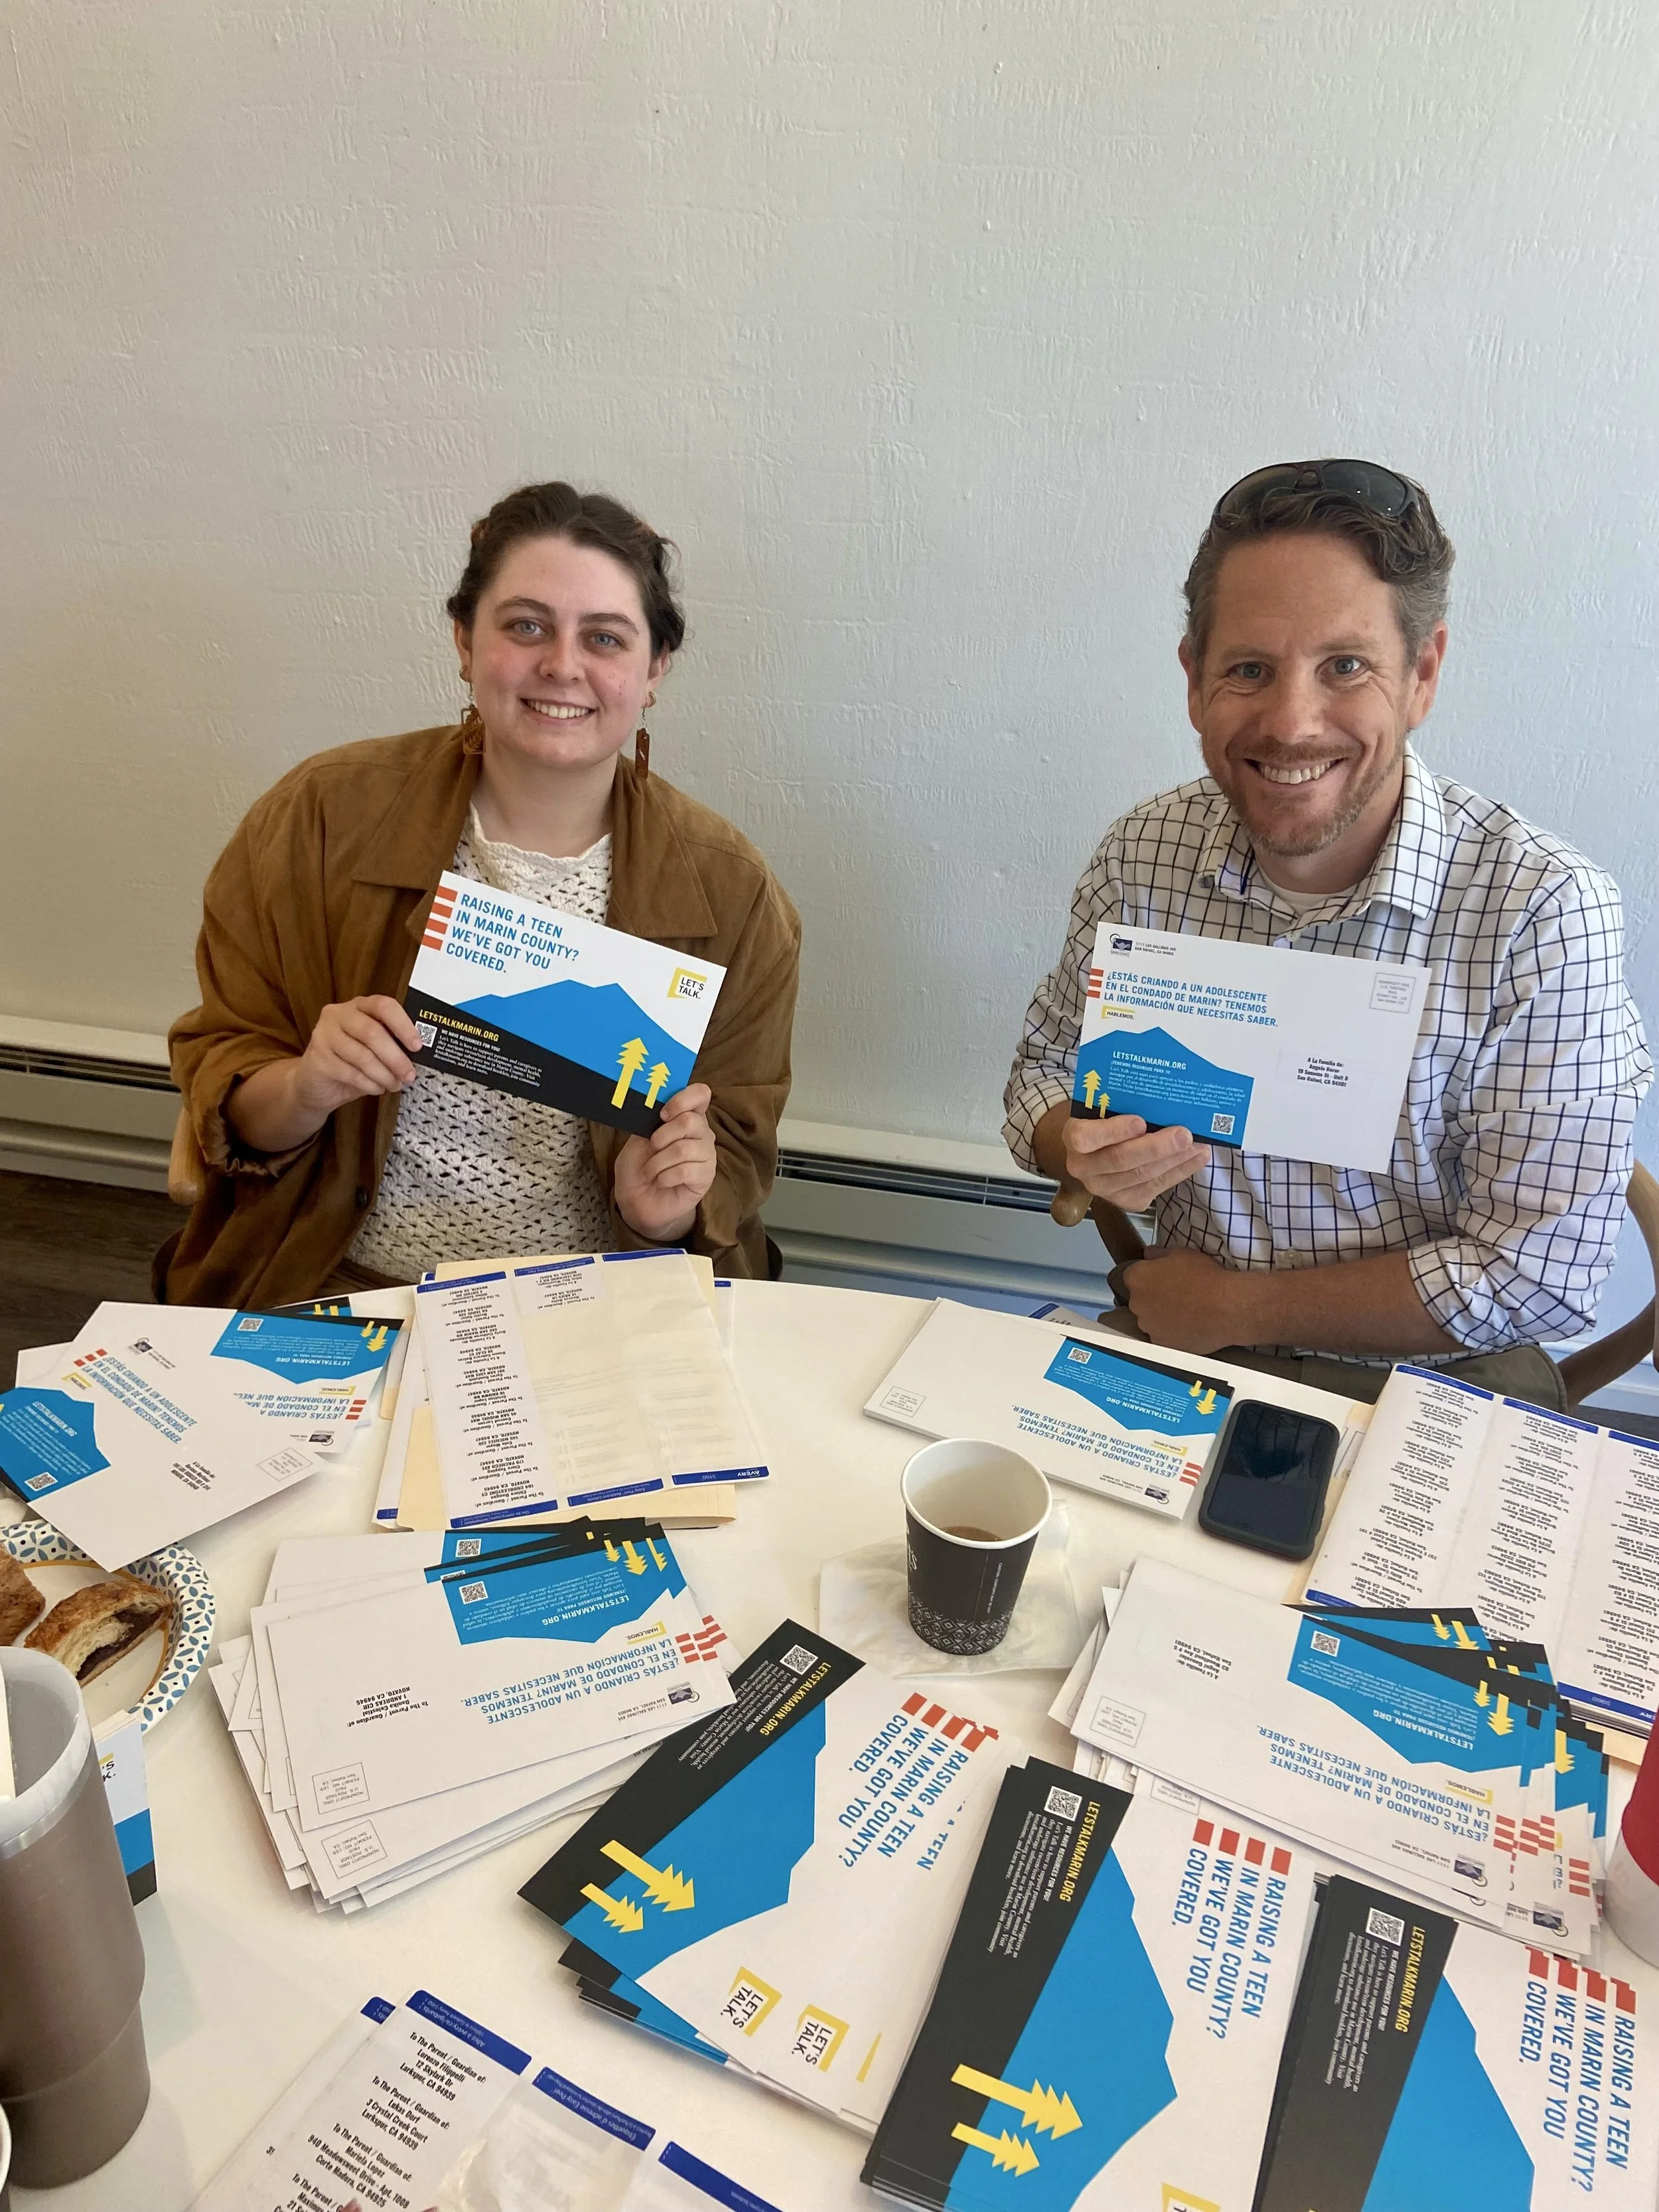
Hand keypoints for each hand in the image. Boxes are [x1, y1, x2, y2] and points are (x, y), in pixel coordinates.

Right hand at [291, 996, 421, 1118]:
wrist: (313, 1083)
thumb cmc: (349, 1062)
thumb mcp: (372, 1048)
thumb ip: (391, 1043)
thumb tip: (417, 1055)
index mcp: (358, 1006)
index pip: (383, 1005)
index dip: (403, 1025)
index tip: (417, 1046)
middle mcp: (338, 1014)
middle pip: (373, 1033)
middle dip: (396, 1058)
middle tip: (409, 1075)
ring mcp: (324, 1034)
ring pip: (363, 1056)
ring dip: (385, 1075)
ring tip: (395, 1085)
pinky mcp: (317, 1058)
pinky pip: (351, 1073)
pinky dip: (369, 1084)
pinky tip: (377, 1088)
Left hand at [612, 1083, 716, 1243]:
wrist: (637, 1201)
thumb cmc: (638, 1167)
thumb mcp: (637, 1139)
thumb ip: (651, 1120)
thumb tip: (659, 1106)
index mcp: (686, 1116)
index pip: (700, 1094)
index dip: (683, 1099)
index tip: (662, 1114)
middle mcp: (701, 1133)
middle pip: (690, 1122)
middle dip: (662, 1136)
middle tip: (651, 1149)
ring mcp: (706, 1156)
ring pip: (684, 1149)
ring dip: (658, 1162)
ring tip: (651, 1171)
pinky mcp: (706, 1177)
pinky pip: (686, 1171)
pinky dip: (665, 1177)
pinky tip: (662, 1182)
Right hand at [1061, 1112, 1210, 1211]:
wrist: (1094, 1152)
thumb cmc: (1104, 1122)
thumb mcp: (1103, 1108)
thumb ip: (1122, 1107)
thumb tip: (1162, 1102)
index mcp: (1073, 1138)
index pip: (1085, 1138)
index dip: (1113, 1131)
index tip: (1140, 1121)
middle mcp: (1084, 1168)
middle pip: (1120, 1160)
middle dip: (1156, 1148)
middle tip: (1184, 1134)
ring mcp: (1105, 1189)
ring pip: (1142, 1176)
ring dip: (1175, 1160)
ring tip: (1198, 1144)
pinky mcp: (1126, 1201)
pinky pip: (1156, 1187)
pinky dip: (1180, 1172)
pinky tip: (1196, 1158)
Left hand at [1120, 1247, 1244, 1354]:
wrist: (1228, 1307)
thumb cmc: (1206, 1277)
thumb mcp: (1182, 1253)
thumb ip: (1159, 1254)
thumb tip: (1149, 1254)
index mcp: (1137, 1278)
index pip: (1132, 1276)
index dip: (1148, 1276)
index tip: (1161, 1278)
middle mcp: (1136, 1304)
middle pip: (1139, 1299)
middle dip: (1153, 1297)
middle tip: (1177, 1295)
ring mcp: (1148, 1326)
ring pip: (1150, 1320)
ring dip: (1161, 1317)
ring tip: (1186, 1312)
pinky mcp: (1162, 1344)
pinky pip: (1163, 1337)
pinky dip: (1172, 1333)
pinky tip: (1189, 1326)